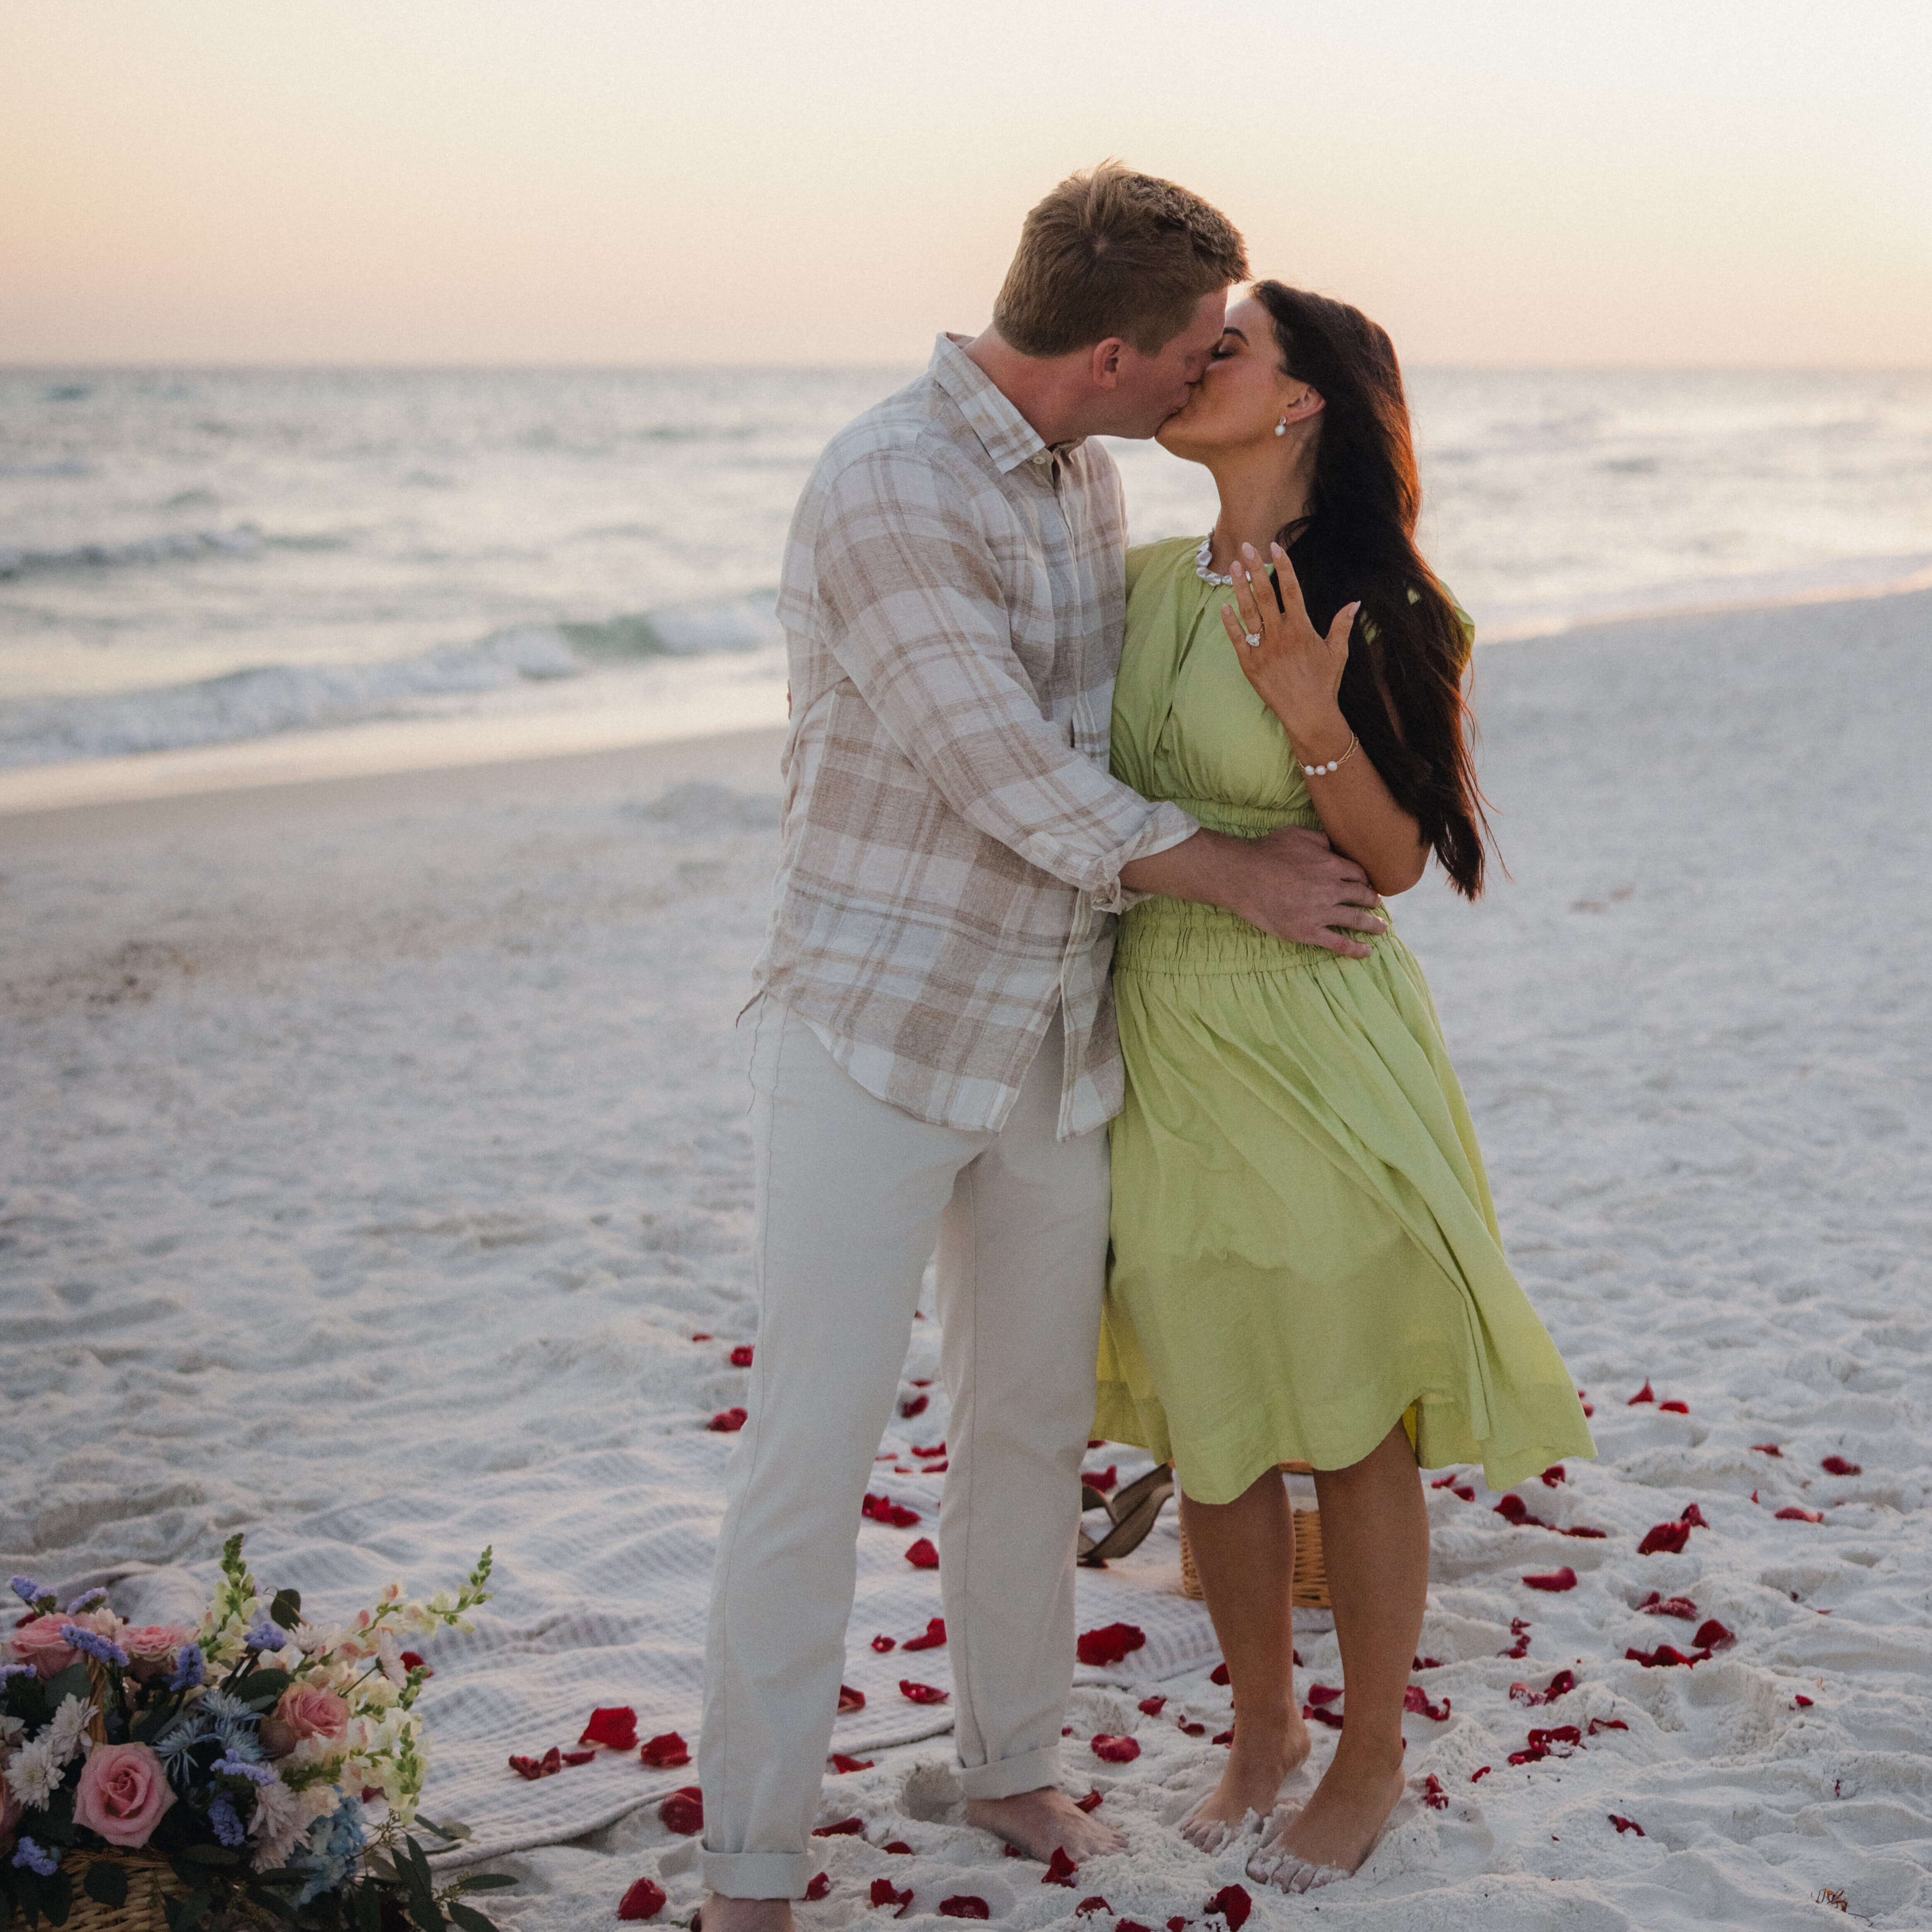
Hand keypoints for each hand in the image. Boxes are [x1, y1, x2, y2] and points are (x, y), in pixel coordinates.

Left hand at [1220, 542, 1359, 755]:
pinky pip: (1236, 639)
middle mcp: (1280, 634)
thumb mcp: (1337, 652)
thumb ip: (1342, 625)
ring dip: (1239, 587)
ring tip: (1231, 567)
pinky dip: (1229, 622)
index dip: (1282, 566)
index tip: (1274, 547)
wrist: (1308, 714)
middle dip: (1254, 568)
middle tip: (1245, 546)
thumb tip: (1355, 602)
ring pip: (1248, 611)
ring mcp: (1263, 648)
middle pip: (1265, 594)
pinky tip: (1223, 605)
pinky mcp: (1249, 664)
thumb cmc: (1324, 683)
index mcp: (1301, 627)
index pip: (1291, 589)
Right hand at [1229, 825, 1385, 957]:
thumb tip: (1336, 845)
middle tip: (1377, 906)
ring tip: (1382, 929)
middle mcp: (1331, 889)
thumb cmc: (1267, 852)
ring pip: (1356, 920)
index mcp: (1331, 865)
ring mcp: (1320, 912)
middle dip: (1373, 901)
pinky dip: (1355, 948)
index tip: (1368, 886)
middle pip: (1362, 896)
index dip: (1366, 881)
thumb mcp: (1298, 834)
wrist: (1242, 876)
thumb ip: (1322, 839)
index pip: (1359, 874)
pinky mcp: (1307, 931)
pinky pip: (1338, 943)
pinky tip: (1366, 951)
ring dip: (1373, 925)